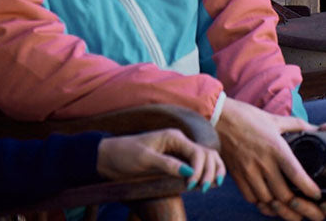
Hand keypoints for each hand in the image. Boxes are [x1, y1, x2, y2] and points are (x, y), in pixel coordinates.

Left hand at [97, 128, 224, 192]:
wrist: (112, 157)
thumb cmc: (126, 154)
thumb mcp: (145, 159)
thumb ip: (167, 164)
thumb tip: (188, 171)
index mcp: (174, 137)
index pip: (197, 152)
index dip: (199, 169)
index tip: (191, 186)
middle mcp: (180, 142)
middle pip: (206, 153)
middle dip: (209, 170)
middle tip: (204, 190)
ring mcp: (179, 151)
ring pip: (206, 156)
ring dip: (213, 169)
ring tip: (213, 185)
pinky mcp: (176, 161)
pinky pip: (197, 163)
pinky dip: (207, 170)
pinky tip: (210, 181)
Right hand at [216, 98, 325, 220]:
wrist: (217, 118)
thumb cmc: (247, 117)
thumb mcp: (275, 120)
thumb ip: (298, 126)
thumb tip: (320, 128)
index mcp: (275, 147)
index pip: (295, 174)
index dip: (309, 189)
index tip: (318, 196)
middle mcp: (262, 162)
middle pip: (283, 195)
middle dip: (301, 207)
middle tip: (314, 213)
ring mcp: (248, 172)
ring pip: (268, 202)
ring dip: (283, 209)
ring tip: (296, 213)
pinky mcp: (237, 178)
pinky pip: (252, 199)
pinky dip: (264, 205)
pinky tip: (273, 204)